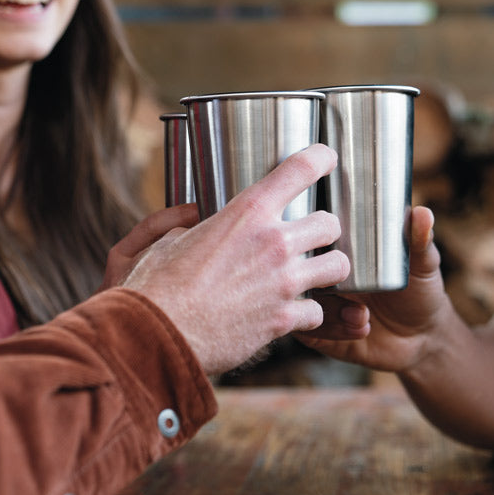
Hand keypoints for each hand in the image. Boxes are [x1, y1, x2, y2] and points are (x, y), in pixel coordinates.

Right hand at [120, 143, 350, 375]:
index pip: (300, 170)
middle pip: (330, 223)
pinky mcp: (284, 319)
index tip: (326, 158)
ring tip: (315, 273)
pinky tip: (292, 313)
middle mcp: (274, 243)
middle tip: (312, 236)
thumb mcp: (166, 240)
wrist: (156, 336)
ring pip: (338, 266)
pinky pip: (317, 311)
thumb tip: (192, 225)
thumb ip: (189, 227)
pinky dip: (307, 313)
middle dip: (324, 228)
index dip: (320, 159)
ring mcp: (284, 282)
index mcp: (247, 213)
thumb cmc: (155, 287)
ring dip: (328, 268)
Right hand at [297, 206, 450, 373]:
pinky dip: (333, 329)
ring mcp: (319, 303)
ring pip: (300, 300)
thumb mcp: (423, 264)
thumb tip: (424, 213)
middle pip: (297, 266)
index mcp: (341, 250)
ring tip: (362, 314)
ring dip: (330, 308)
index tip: (331, 240)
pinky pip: (308, 330)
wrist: (422, 339)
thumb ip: (421, 240)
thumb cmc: (420, 292)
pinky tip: (361, 327)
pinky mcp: (318, 333)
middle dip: (315, 272)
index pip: (313, 234)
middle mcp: (323, 274)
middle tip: (342, 279)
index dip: (313, 233)